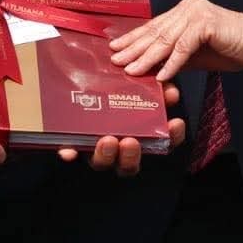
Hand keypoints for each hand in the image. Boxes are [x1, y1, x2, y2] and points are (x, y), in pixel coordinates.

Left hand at [55, 84, 185, 176]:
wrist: (75, 78)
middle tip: (130, 141)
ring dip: (105, 155)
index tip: (174, 123)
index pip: (159, 143)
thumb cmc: (110, 82)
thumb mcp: (132, 80)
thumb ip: (152, 84)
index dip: (170, 137)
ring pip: (101, 162)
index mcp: (136, 133)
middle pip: (128, 164)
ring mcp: (92, 148)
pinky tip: (68, 150)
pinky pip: (69, 152)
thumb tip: (170, 89)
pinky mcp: (70, 143)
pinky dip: (69, 152)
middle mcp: (116, 148)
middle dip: (131, 155)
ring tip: (107, 141)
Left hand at [109, 0, 242, 80]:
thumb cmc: (231, 48)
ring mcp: (196, 13)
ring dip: (147, 57)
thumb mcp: (196, 55)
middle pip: (155, 32)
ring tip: (132, 70)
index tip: (115, 49)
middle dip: (133, 48)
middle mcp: (187, 8)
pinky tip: (161, 75)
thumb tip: (150, 69)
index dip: (133, 39)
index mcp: (183, 11)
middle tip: (115, 61)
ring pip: (166, 39)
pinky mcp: (206, 24)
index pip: (153, 27)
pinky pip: (184, 46)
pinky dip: (172, 63)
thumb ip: (174, 58)